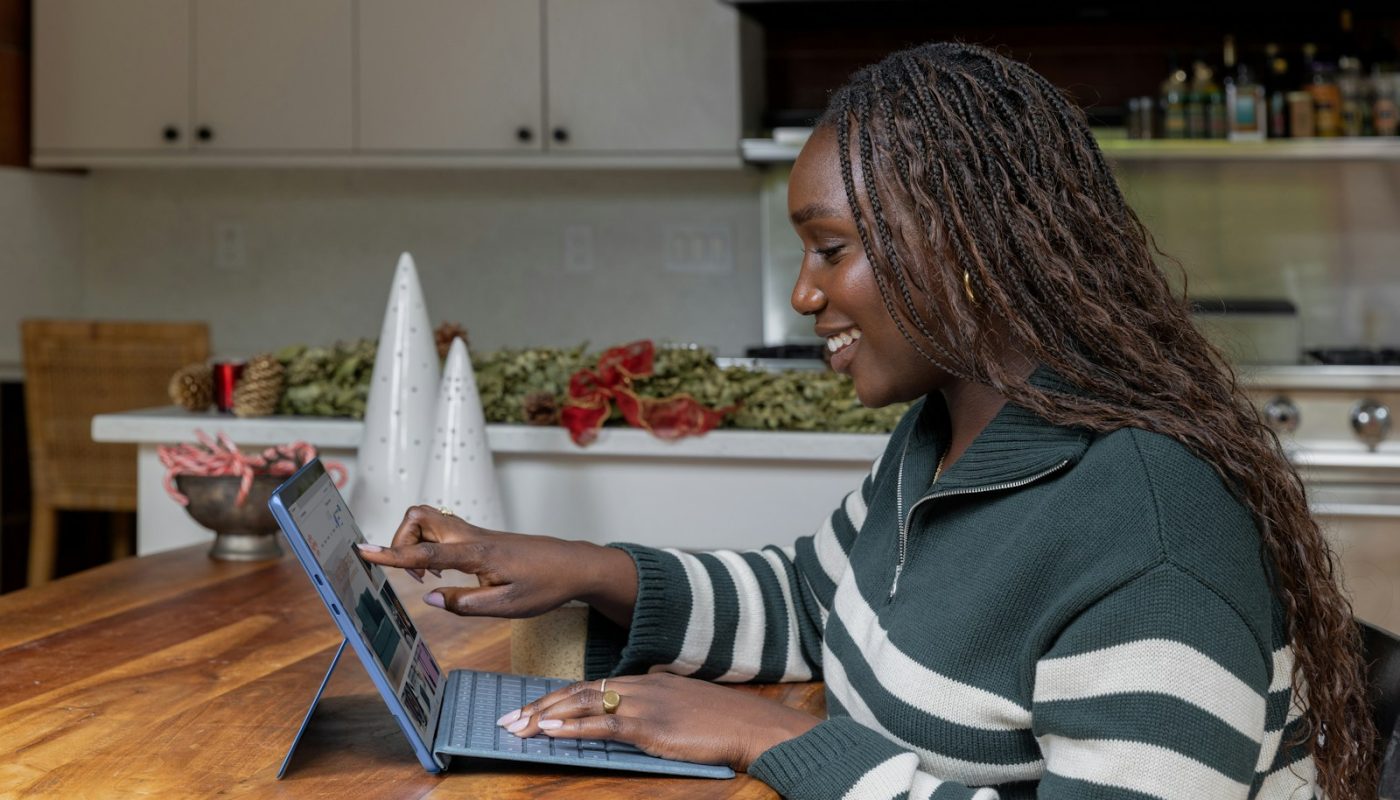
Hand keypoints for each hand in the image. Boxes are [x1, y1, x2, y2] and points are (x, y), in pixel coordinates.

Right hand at [355, 505, 637, 622]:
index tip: (363, 552)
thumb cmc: (545, 586)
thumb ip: (467, 604)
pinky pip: (441, 530)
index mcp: (477, 554)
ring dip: (415, 543)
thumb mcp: (508, 607)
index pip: (425, 551)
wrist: (573, 564)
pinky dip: (430, 546)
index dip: (392, 554)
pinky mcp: (478, 537)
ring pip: (428, 520)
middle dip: (401, 541)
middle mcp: (472, 536)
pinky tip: (444, 571)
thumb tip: (430, 598)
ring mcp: (475, 533)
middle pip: (419, 518)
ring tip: (430, 577)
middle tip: (415, 575)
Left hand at [496, 672, 820, 771]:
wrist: (752, 725)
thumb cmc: (722, 722)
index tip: (530, 710)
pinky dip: (572, 726)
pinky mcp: (651, 724)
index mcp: (646, 681)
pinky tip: (549, 730)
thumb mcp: (683, 708)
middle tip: (508, 718)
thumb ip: (654, 710)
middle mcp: (640, 685)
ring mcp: (645, 702)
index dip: (557, 698)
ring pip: (583, 703)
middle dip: (539, 705)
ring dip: (545, 715)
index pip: (591, 686)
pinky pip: (603, 723)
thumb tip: (628, 722)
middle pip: (579, 691)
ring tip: (517, 725)